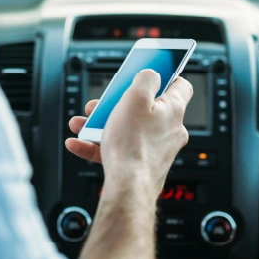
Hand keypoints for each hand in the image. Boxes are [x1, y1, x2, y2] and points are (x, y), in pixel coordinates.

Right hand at [66, 70, 192, 189]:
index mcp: (173, 110)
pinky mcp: (140, 165)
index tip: (150, 72)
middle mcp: (169, 130)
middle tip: (102, 103)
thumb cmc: (133, 144)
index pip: (180, 85)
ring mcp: (155, 149)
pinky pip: (118, 150)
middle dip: (117, 103)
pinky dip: (98, 145)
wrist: (128, 187)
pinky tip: (78, 143)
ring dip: (102, 124)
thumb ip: (145, 79)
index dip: (166, 75)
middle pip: (145, 108)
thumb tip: (151, 74)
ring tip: (83, 124)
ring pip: (128, 129)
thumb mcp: (135, 97)